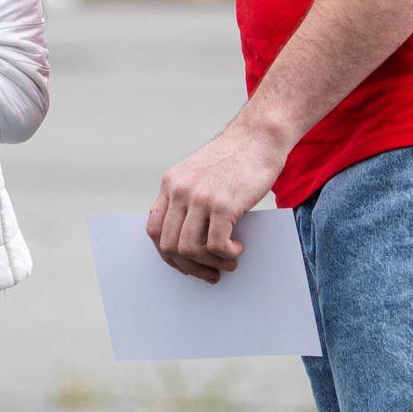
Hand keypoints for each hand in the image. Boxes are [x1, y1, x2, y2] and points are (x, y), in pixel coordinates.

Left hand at [146, 108, 294, 283]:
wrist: (258, 138)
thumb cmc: (234, 159)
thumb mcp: (198, 174)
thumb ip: (187, 199)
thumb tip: (187, 239)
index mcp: (170, 184)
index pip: (154, 229)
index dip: (167, 253)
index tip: (184, 263)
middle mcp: (179, 191)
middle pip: (169, 244)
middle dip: (189, 266)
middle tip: (209, 273)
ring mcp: (199, 198)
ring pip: (190, 249)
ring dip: (210, 264)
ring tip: (228, 262)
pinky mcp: (223, 205)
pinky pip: (216, 246)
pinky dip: (227, 255)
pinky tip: (238, 247)